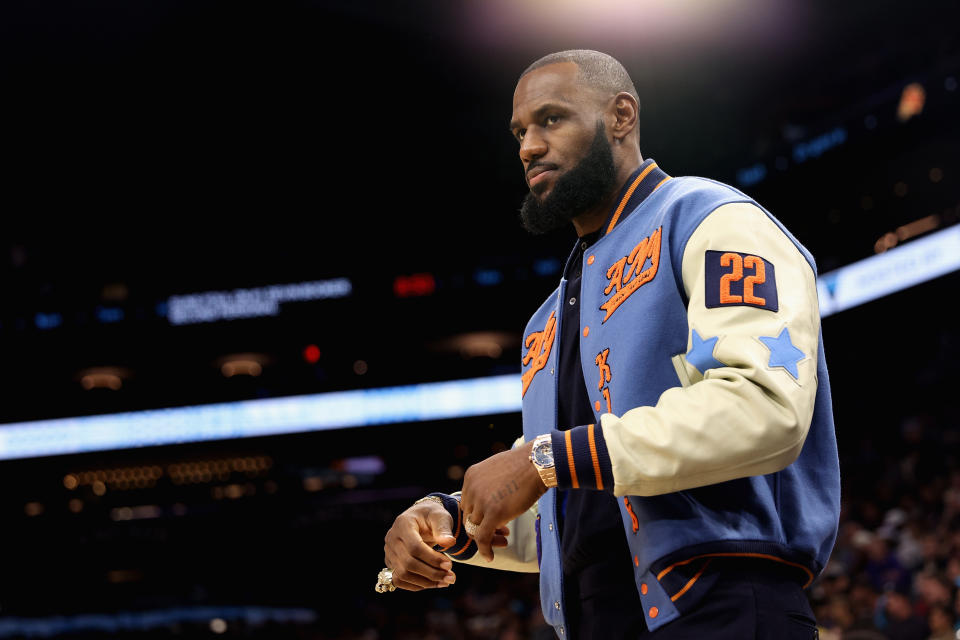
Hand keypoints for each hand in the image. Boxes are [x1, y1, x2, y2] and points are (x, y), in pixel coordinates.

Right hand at [383, 499, 457, 590]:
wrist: (421, 519)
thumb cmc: (432, 516)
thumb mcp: (440, 516)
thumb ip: (444, 529)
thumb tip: (449, 542)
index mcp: (403, 524)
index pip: (414, 547)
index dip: (432, 559)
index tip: (449, 565)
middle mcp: (392, 539)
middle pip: (408, 563)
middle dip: (431, 573)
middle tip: (451, 577)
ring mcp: (389, 552)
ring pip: (403, 575)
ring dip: (425, 582)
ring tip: (445, 581)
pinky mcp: (391, 563)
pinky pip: (400, 580)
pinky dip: (417, 585)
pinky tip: (434, 583)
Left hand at [460, 441, 546, 561]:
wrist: (537, 463)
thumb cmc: (524, 466)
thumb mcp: (497, 470)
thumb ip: (488, 485)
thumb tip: (491, 502)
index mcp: (470, 477)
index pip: (467, 503)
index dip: (479, 514)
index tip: (493, 521)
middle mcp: (471, 488)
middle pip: (470, 516)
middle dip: (482, 526)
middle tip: (501, 532)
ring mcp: (481, 501)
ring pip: (476, 528)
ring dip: (488, 537)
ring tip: (503, 541)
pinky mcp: (493, 513)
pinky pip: (482, 537)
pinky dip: (484, 549)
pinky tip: (490, 557)